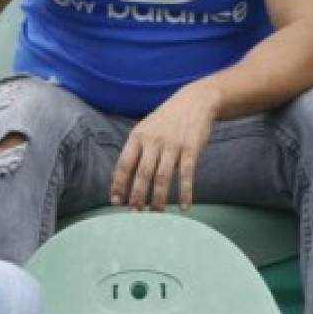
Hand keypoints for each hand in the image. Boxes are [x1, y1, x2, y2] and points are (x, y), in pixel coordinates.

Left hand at [110, 80, 218, 211]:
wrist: (196, 100)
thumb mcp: (147, 128)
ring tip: (156, 213)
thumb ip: (136, 151)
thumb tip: (123, 182)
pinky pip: (187, 174)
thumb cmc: (167, 120)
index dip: (119, 184)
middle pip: (142, 174)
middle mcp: (154, 140)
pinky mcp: (191, 148)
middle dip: (137, 196)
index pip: (124, 164)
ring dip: (159, 198)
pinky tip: (184, 206)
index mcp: (138, 135)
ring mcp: (173, 144)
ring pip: (162, 177)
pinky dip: (185, 193)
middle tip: (136, 212)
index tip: (116, 202)